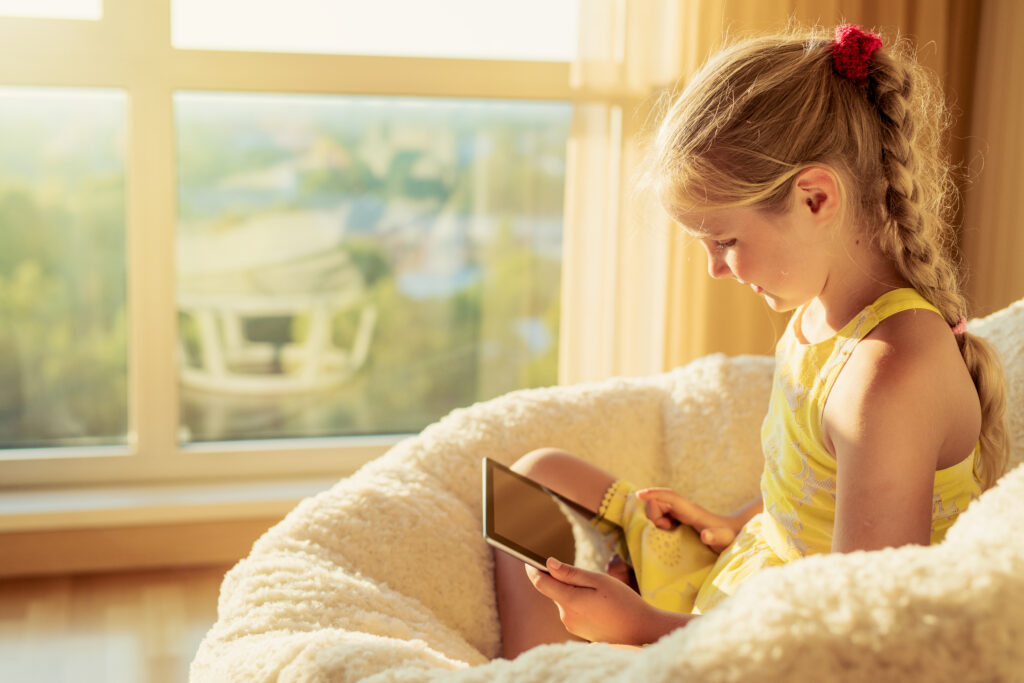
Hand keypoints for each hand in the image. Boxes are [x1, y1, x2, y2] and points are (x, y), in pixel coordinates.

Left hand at [525, 558, 688, 644]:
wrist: (640, 630)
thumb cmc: (623, 601)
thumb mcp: (599, 580)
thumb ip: (571, 573)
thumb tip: (548, 564)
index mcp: (569, 600)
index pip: (540, 583)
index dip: (532, 569)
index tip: (528, 559)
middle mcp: (566, 615)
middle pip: (554, 590)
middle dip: (563, 580)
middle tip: (587, 577)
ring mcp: (572, 625)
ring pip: (565, 600)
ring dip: (574, 592)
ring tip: (599, 594)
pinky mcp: (579, 631)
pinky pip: (573, 610)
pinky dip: (580, 602)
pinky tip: (599, 604)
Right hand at [635, 488, 736, 552]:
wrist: (735, 534)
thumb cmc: (731, 538)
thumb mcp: (725, 539)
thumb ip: (716, 536)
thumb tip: (705, 535)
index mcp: (691, 510)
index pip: (669, 496)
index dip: (654, 494)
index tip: (639, 495)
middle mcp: (683, 508)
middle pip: (657, 502)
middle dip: (653, 516)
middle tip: (667, 530)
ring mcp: (680, 513)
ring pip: (656, 509)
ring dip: (655, 522)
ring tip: (670, 534)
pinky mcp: (678, 519)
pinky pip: (659, 516)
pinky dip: (658, 524)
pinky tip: (669, 534)